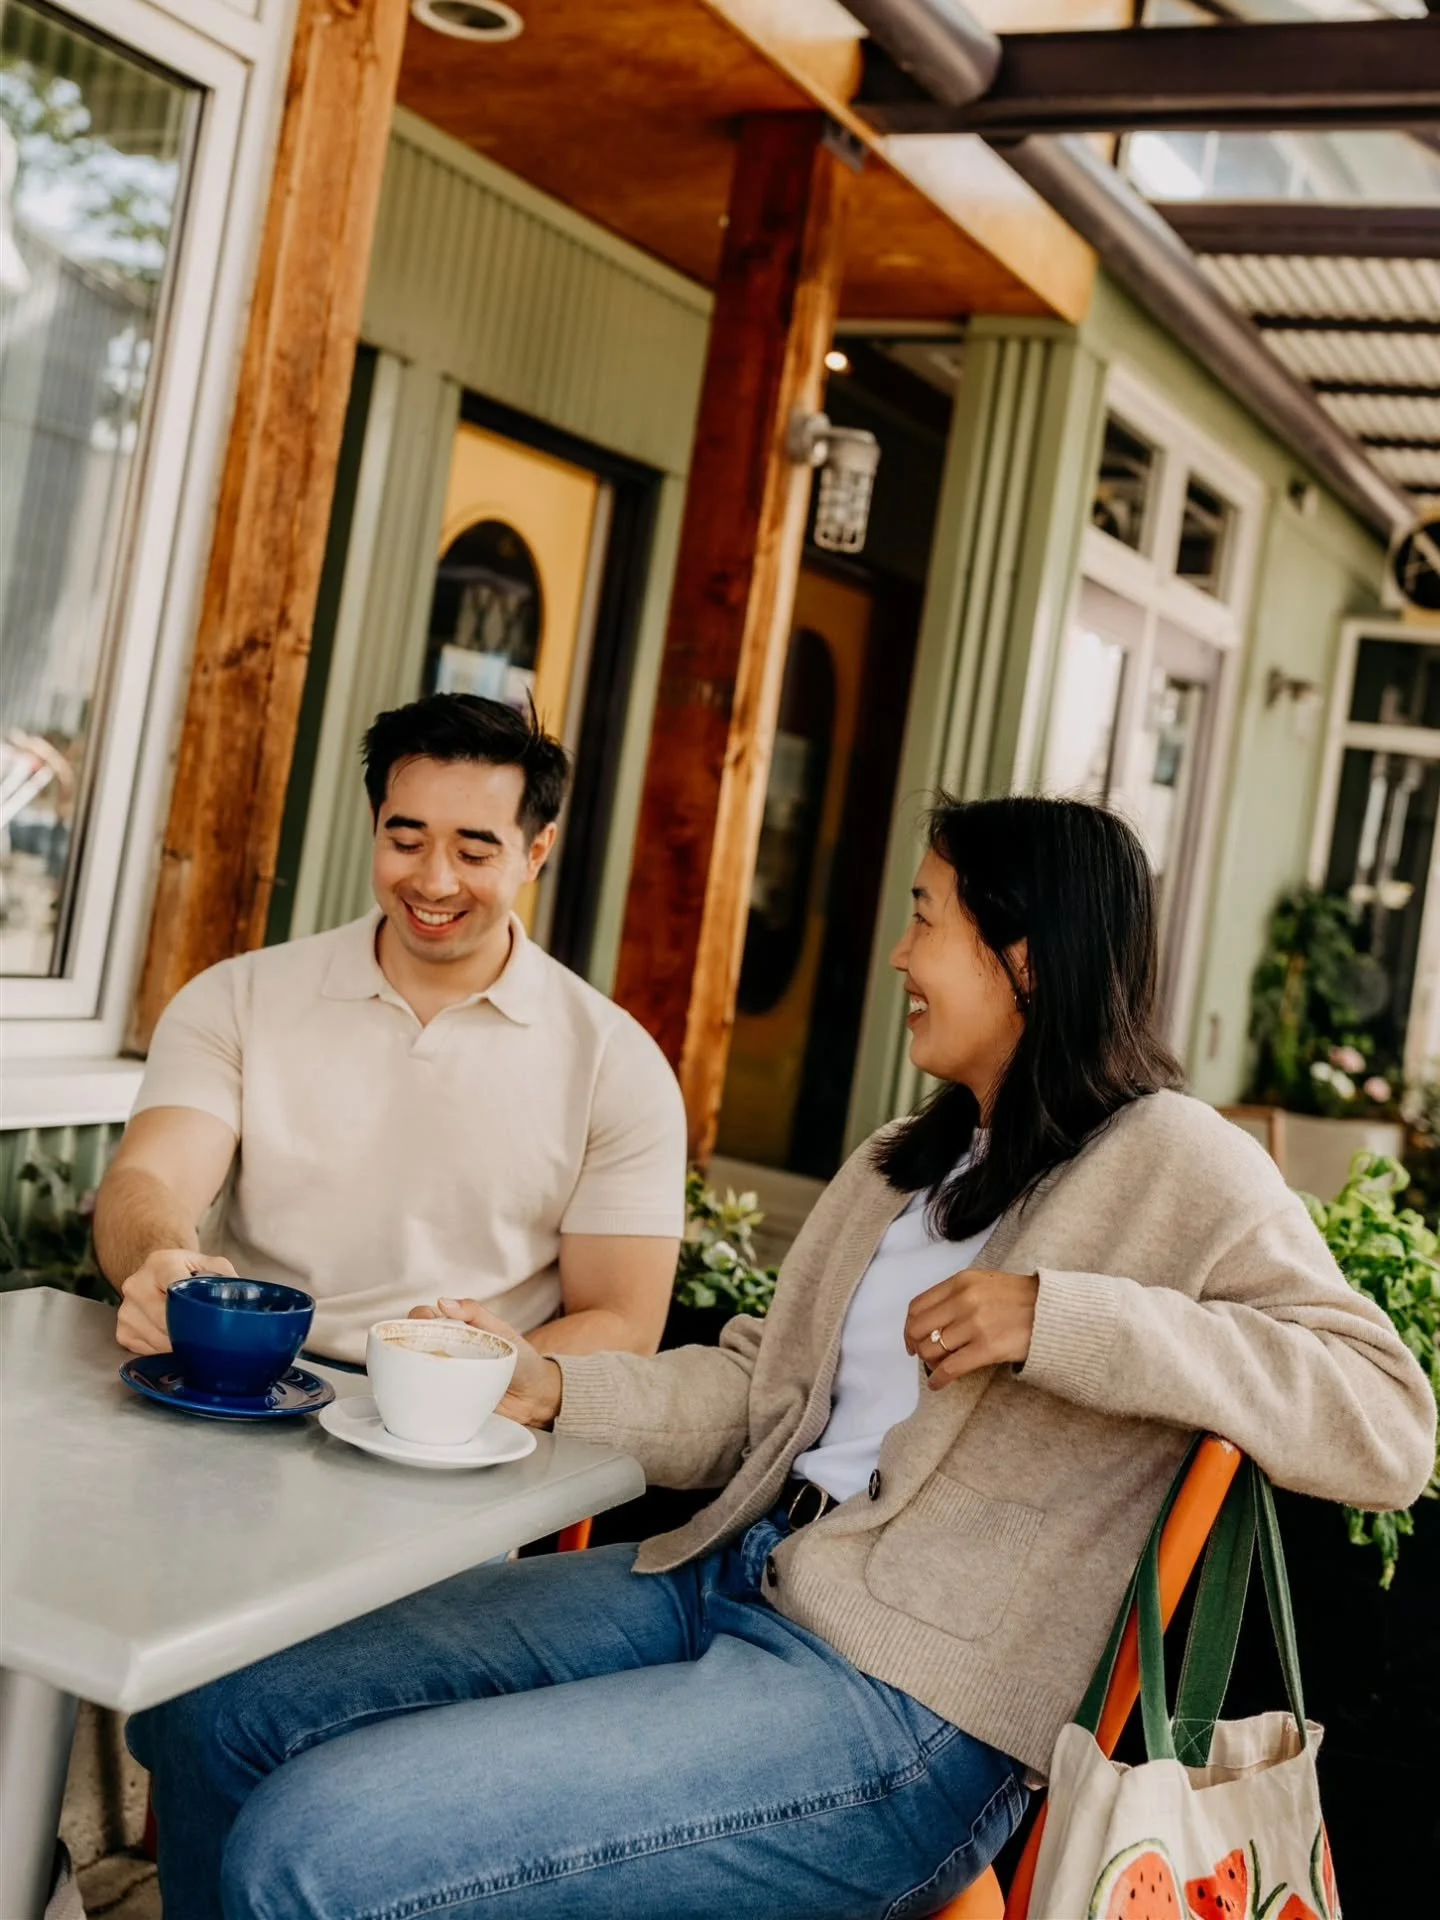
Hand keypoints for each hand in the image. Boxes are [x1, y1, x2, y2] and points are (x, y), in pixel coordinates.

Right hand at [115, 1249, 238, 1354]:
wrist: (159, 1273)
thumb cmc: (189, 1271)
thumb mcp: (212, 1266)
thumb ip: (227, 1280)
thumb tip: (243, 1306)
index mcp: (160, 1263)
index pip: (174, 1288)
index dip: (193, 1310)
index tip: (208, 1323)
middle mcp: (136, 1284)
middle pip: (165, 1320)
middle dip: (188, 1333)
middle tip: (208, 1340)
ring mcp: (126, 1309)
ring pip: (157, 1340)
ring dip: (178, 1346)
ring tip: (193, 1340)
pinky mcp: (122, 1330)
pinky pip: (147, 1350)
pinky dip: (164, 1351)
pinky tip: (174, 1340)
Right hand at [410, 1298, 563, 1427]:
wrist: (535, 1397)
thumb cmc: (520, 1359)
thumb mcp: (501, 1331)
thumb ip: (475, 1313)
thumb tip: (443, 1301)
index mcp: (454, 1331)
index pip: (424, 1318)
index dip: (418, 1318)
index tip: (425, 1322)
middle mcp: (443, 1352)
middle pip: (411, 1343)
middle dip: (405, 1344)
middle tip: (418, 1349)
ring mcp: (442, 1378)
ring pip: (413, 1371)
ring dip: (410, 1370)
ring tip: (420, 1371)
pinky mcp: (444, 1402)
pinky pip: (424, 1399)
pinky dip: (418, 1396)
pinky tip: (421, 1394)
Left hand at [904, 1268, 1039, 1387]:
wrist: (1054, 1311)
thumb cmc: (1020, 1299)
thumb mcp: (984, 1282)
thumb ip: (956, 1295)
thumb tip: (929, 1322)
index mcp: (961, 1281)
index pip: (918, 1306)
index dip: (909, 1326)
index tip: (912, 1338)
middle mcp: (964, 1300)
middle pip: (920, 1328)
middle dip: (916, 1345)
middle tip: (923, 1355)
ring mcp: (975, 1324)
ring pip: (933, 1349)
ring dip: (930, 1362)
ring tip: (938, 1367)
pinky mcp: (987, 1348)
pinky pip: (951, 1368)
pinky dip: (939, 1379)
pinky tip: (938, 1384)